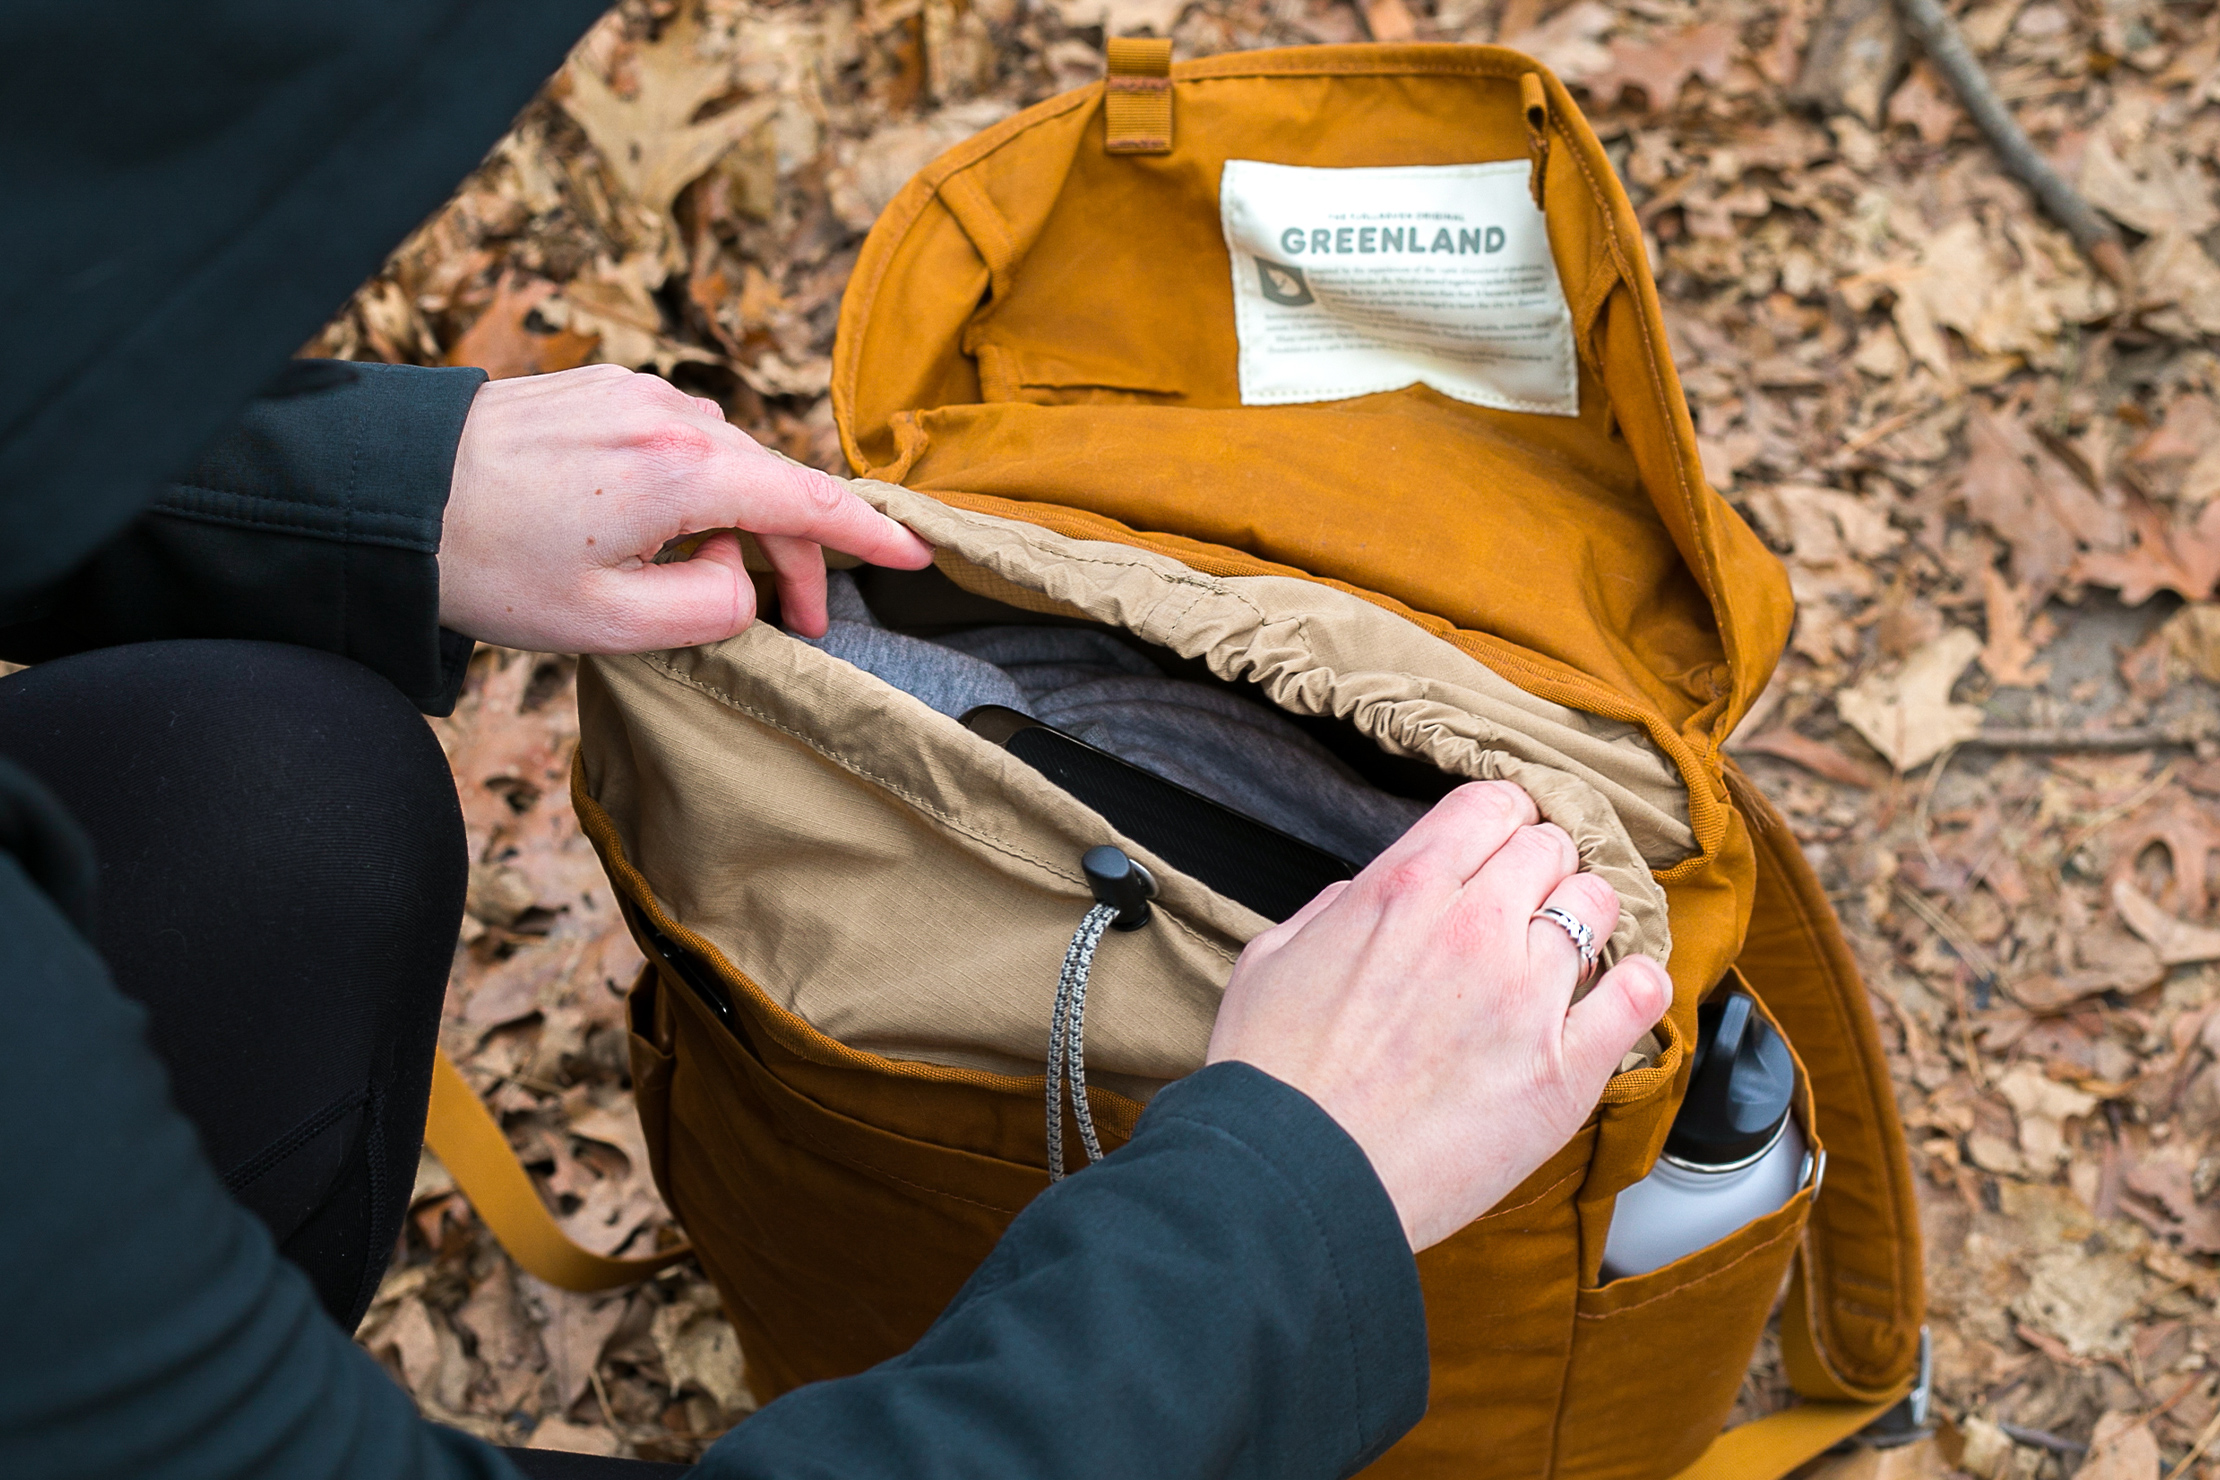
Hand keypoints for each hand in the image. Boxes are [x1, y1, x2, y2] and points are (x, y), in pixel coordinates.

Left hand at [438, 365, 933, 651]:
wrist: (385, 492)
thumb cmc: (488, 564)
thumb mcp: (609, 625)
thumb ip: (710, 610)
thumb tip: (745, 581)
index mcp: (683, 472)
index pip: (809, 501)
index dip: (870, 535)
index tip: (915, 554)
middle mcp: (670, 416)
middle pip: (771, 485)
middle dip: (796, 556)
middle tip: (800, 624)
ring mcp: (634, 395)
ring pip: (727, 463)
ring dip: (740, 524)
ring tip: (715, 585)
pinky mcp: (602, 390)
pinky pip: (681, 442)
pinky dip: (697, 491)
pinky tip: (663, 534)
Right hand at [1206, 780, 1671, 1251]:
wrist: (1295, 1176)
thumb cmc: (1271, 1078)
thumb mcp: (1273, 957)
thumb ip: (1332, 910)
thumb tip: (1365, 897)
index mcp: (1402, 888)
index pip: (1492, 805)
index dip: (1504, 818)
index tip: (1504, 842)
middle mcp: (1473, 926)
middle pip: (1551, 848)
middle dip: (1543, 867)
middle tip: (1530, 903)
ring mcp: (1525, 995)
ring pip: (1600, 908)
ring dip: (1587, 921)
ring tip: (1569, 951)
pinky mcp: (1562, 1070)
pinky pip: (1639, 996)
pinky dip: (1638, 985)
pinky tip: (1621, 993)